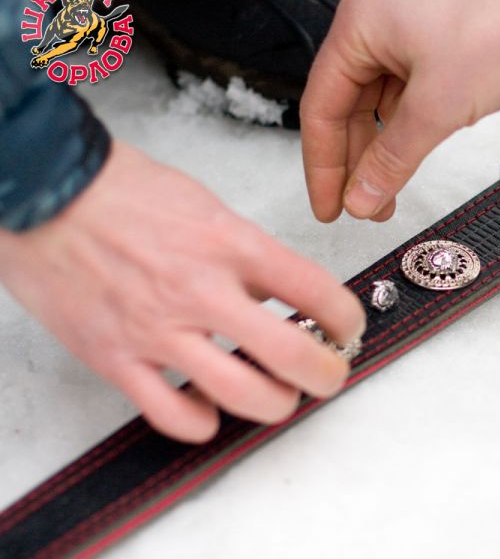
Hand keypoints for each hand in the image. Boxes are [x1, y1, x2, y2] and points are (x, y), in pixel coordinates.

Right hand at [0, 141, 364, 441]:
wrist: (41, 188)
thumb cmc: (121, 189)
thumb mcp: (206, 205)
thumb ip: (246, 254)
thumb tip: (279, 293)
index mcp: (231, 244)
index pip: (319, 293)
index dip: (348, 320)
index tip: (347, 327)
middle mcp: (202, 290)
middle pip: (294, 356)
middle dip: (329, 374)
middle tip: (330, 373)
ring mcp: (158, 329)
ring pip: (243, 395)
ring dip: (277, 403)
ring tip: (279, 394)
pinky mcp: (115, 357)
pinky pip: (172, 414)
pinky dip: (202, 421)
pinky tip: (208, 408)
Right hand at [300, 0, 499, 221]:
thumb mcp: (439, 106)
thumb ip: (393, 158)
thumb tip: (362, 197)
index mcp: (360, 25)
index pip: (321, 107)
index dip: (323, 166)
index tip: (328, 208)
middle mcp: (378, 24)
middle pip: (349, 107)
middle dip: (355, 162)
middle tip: (360, 208)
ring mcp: (410, 32)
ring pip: (381, 104)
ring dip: (384, 150)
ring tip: (386, 196)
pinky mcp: (440, 43)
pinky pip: (410, 95)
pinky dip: (409, 130)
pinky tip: (409, 159)